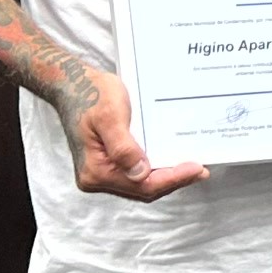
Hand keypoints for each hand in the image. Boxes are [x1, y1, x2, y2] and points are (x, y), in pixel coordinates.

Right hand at [57, 66, 207, 200]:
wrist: (72, 83)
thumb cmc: (89, 93)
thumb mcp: (110, 116)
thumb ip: (124, 147)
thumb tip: (140, 173)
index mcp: (96, 171)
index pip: (142, 185)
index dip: (172, 179)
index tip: (196, 169)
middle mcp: (96, 177)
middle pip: (143, 189)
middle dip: (173, 180)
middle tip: (200, 171)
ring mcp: (101, 171)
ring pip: (140, 184)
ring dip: (165, 177)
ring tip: (190, 168)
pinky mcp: (107, 163)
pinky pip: (135, 173)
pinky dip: (154, 169)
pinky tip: (170, 161)